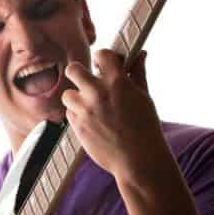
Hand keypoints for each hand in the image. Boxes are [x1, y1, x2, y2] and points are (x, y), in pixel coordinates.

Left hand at [62, 49, 168, 182]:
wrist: (138, 160)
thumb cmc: (146, 128)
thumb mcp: (144, 97)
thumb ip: (138, 73)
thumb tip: (140, 54)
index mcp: (117, 82)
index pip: (102, 54)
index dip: (103, 59)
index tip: (105, 65)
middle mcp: (98, 93)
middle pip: (74, 69)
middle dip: (80, 74)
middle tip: (88, 82)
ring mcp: (85, 110)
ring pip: (68, 94)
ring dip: (77, 98)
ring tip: (91, 107)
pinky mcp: (77, 126)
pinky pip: (69, 113)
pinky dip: (77, 115)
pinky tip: (92, 123)